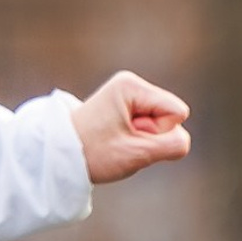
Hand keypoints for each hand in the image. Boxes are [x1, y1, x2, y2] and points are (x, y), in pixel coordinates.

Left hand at [69, 72, 190, 184]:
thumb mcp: (138, 154)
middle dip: (150, 136)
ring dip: (143, 140)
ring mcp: (128, 95)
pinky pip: (150, 126)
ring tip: (115, 142)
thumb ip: (173, 146)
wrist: (58, 156)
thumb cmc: (94, 153)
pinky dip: (137, 138)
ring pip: (162, 124)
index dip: (157, 133)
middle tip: (119, 142)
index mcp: (132, 85)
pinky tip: (116, 140)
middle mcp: (131, 83)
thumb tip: (182, 139)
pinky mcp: (126, 107)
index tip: (126, 137)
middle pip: (170, 116)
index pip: (177, 113)